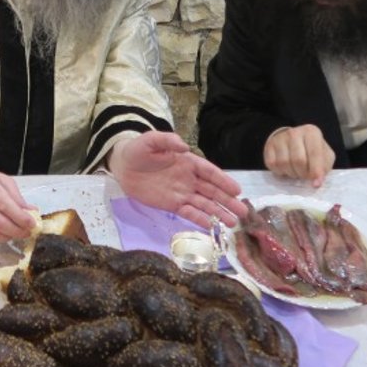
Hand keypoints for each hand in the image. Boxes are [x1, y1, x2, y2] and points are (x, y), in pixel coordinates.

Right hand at [0, 152, 36, 243]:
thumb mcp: (0, 179)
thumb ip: (16, 196)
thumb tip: (31, 212)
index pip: (5, 206)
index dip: (21, 218)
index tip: (32, 224)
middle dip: (17, 231)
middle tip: (27, 232)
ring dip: (7, 237)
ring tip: (16, 234)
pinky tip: (2, 235)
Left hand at [109, 131, 245, 226]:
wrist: (122, 166)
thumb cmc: (139, 150)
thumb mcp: (151, 140)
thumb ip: (168, 141)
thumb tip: (184, 146)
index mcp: (189, 162)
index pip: (210, 172)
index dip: (224, 181)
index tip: (237, 190)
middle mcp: (189, 179)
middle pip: (212, 191)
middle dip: (228, 201)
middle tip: (243, 212)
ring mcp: (182, 193)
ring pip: (204, 204)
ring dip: (218, 213)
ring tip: (233, 223)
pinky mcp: (171, 205)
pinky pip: (188, 212)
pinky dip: (199, 219)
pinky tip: (211, 226)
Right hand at [263, 125, 334, 186]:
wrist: (292, 141)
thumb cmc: (310, 150)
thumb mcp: (324, 155)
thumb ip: (324, 167)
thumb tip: (317, 181)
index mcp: (311, 132)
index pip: (315, 153)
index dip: (316, 171)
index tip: (316, 184)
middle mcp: (294, 133)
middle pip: (298, 160)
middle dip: (303, 174)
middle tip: (305, 176)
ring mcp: (280, 139)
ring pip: (284, 163)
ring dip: (292, 173)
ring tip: (296, 172)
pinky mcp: (269, 146)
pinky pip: (273, 165)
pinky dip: (280, 172)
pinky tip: (286, 169)